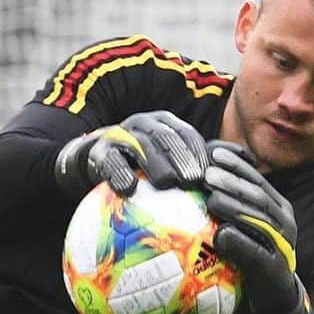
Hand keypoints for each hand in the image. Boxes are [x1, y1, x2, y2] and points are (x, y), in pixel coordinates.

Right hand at [55, 111, 209, 199]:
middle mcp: (143, 124)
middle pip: (165, 137)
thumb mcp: (162, 161)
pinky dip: (119, 174)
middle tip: (192, 180)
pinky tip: (129, 189)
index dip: (198, 152)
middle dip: (181, 157)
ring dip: (155, 163)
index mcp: (163, 124)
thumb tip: (218, 190)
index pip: (186, 134)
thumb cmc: (138, 167)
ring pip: (140, 145)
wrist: (94, 160)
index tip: (208, 175)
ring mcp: (120, 135)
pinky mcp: (99, 152)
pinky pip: (110, 161)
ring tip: (167, 183)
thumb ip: (185, 169)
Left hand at [204, 141, 310, 313]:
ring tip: (212, 200)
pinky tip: (221, 235)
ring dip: (235, 208)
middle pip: (257, 196)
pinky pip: (257, 253)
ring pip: (259, 220)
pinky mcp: (275, 268)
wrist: (276, 293)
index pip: (256, 179)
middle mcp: (284, 220)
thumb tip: (203, 177)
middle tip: (207, 174)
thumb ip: (233, 203)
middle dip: (233, 182)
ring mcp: (282, 243)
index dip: (236, 165)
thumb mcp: (246, 224)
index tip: (213, 153)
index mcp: (277, 205)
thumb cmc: (254, 254)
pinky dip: (240, 243)